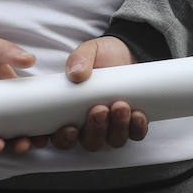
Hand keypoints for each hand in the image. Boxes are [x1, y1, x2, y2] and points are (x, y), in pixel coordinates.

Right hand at [49, 36, 148, 152]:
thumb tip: (76, 74)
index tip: (64, 130)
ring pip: (111, 140)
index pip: (55, 136)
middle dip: (95, 130)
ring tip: (120, 105)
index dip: (56, 140)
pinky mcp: (132, 124)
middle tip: (99, 109)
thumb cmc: (102, 56)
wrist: (128, 52)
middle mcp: (89, 125)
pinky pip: (135, 135)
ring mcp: (111, 127)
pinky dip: (137, 128)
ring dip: (116, 128)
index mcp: (68, 113)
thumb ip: (79, 58)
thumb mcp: (89, 51)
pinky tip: (138, 114)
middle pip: (88, 142)